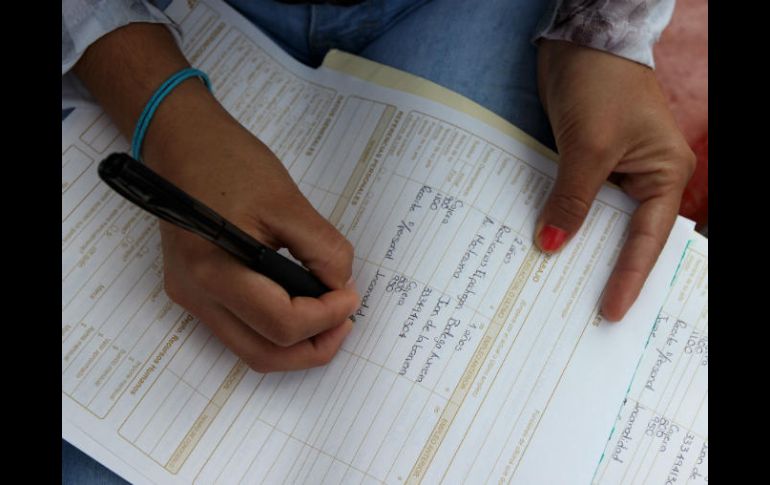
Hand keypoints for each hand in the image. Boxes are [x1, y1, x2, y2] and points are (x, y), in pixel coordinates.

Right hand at [147, 95, 359, 371]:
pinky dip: (275, 328)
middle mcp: (195, 295)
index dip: (326, 317)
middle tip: (346, 320)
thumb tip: (341, 287)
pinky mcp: (194, 290)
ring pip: (251, 349)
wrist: (181, 141)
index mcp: (213, 271)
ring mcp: (190, 296)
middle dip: (314, 347)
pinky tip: (300, 303)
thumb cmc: (229, 161)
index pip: (281, 324)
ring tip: (328, 314)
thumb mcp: (288, 202)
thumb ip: (322, 249)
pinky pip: (240, 328)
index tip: (351, 295)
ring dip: (296, 344)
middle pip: (263, 354)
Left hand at [535, 40, 694, 320]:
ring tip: (557, 289)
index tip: (610, 311)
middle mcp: (646, 177)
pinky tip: (544, 243)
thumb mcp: (588, 147)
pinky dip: (562, 220)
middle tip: (582, 314)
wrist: (579, 40)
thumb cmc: (600, 84)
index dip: (628, 277)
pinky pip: (577, 200)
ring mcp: (616, 170)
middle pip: (626, 235)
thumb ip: (572, 199)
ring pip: (598, 220)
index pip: (647, 238)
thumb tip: (553, 245)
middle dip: (605, 270)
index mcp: (664, 174)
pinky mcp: (589, 162)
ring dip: (578, 246)